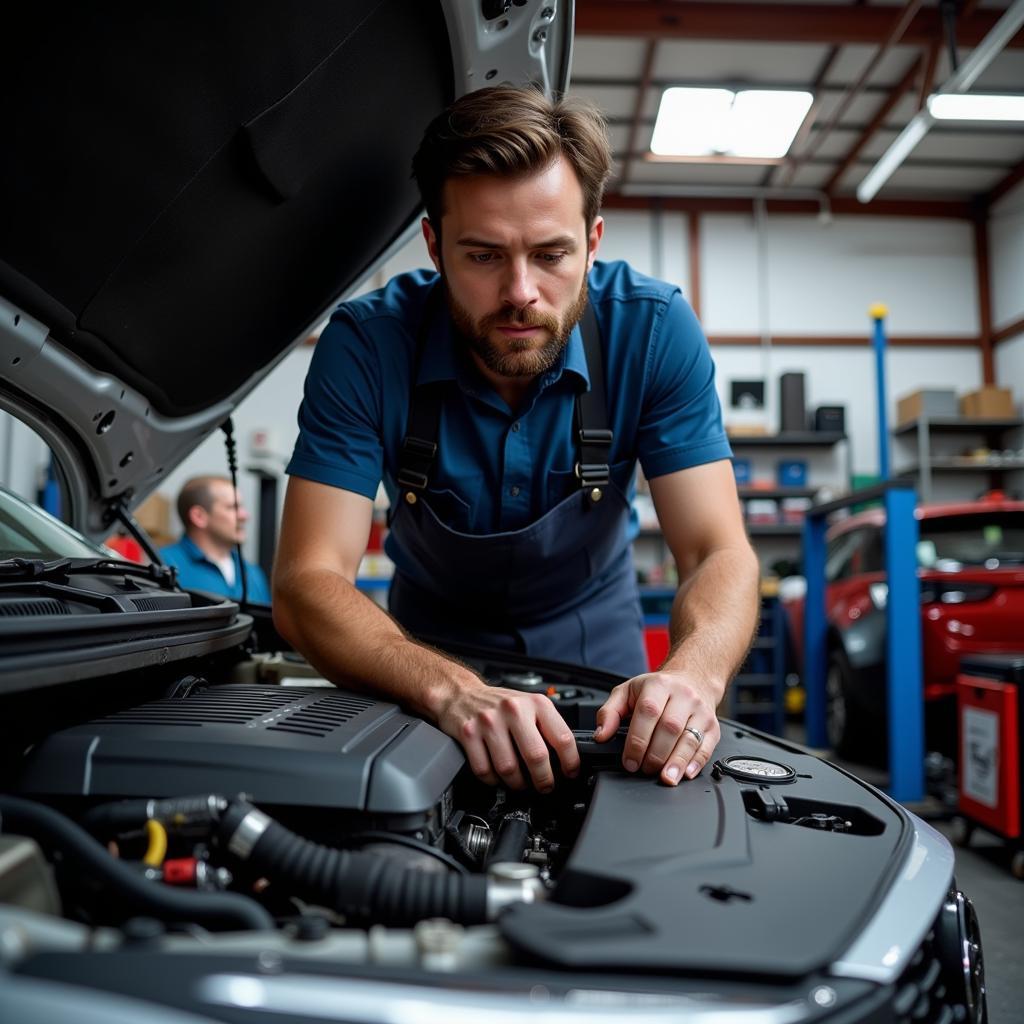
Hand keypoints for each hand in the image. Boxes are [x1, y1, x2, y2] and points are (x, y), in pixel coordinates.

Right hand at [435, 683, 579, 791]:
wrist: (462, 694)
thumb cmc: (500, 705)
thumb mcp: (530, 706)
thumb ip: (547, 728)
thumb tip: (566, 760)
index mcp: (535, 703)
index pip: (562, 738)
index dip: (570, 762)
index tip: (570, 773)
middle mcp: (513, 709)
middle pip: (536, 756)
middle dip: (543, 779)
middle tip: (545, 786)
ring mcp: (489, 721)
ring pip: (509, 768)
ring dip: (517, 783)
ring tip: (520, 783)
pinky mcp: (468, 734)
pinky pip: (484, 770)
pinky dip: (493, 780)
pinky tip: (497, 776)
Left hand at [593, 671, 721, 784]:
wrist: (693, 678)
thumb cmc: (658, 688)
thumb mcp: (628, 691)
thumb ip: (609, 712)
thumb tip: (601, 736)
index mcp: (658, 685)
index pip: (648, 712)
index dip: (638, 740)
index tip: (630, 761)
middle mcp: (683, 696)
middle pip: (670, 728)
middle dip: (655, 754)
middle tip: (644, 770)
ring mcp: (701, 711)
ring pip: (690, 739)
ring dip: (676, 762)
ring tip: (665, 778)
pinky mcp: (713, 726)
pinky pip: (707, 746)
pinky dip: (696, 763)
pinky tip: (686, 773)